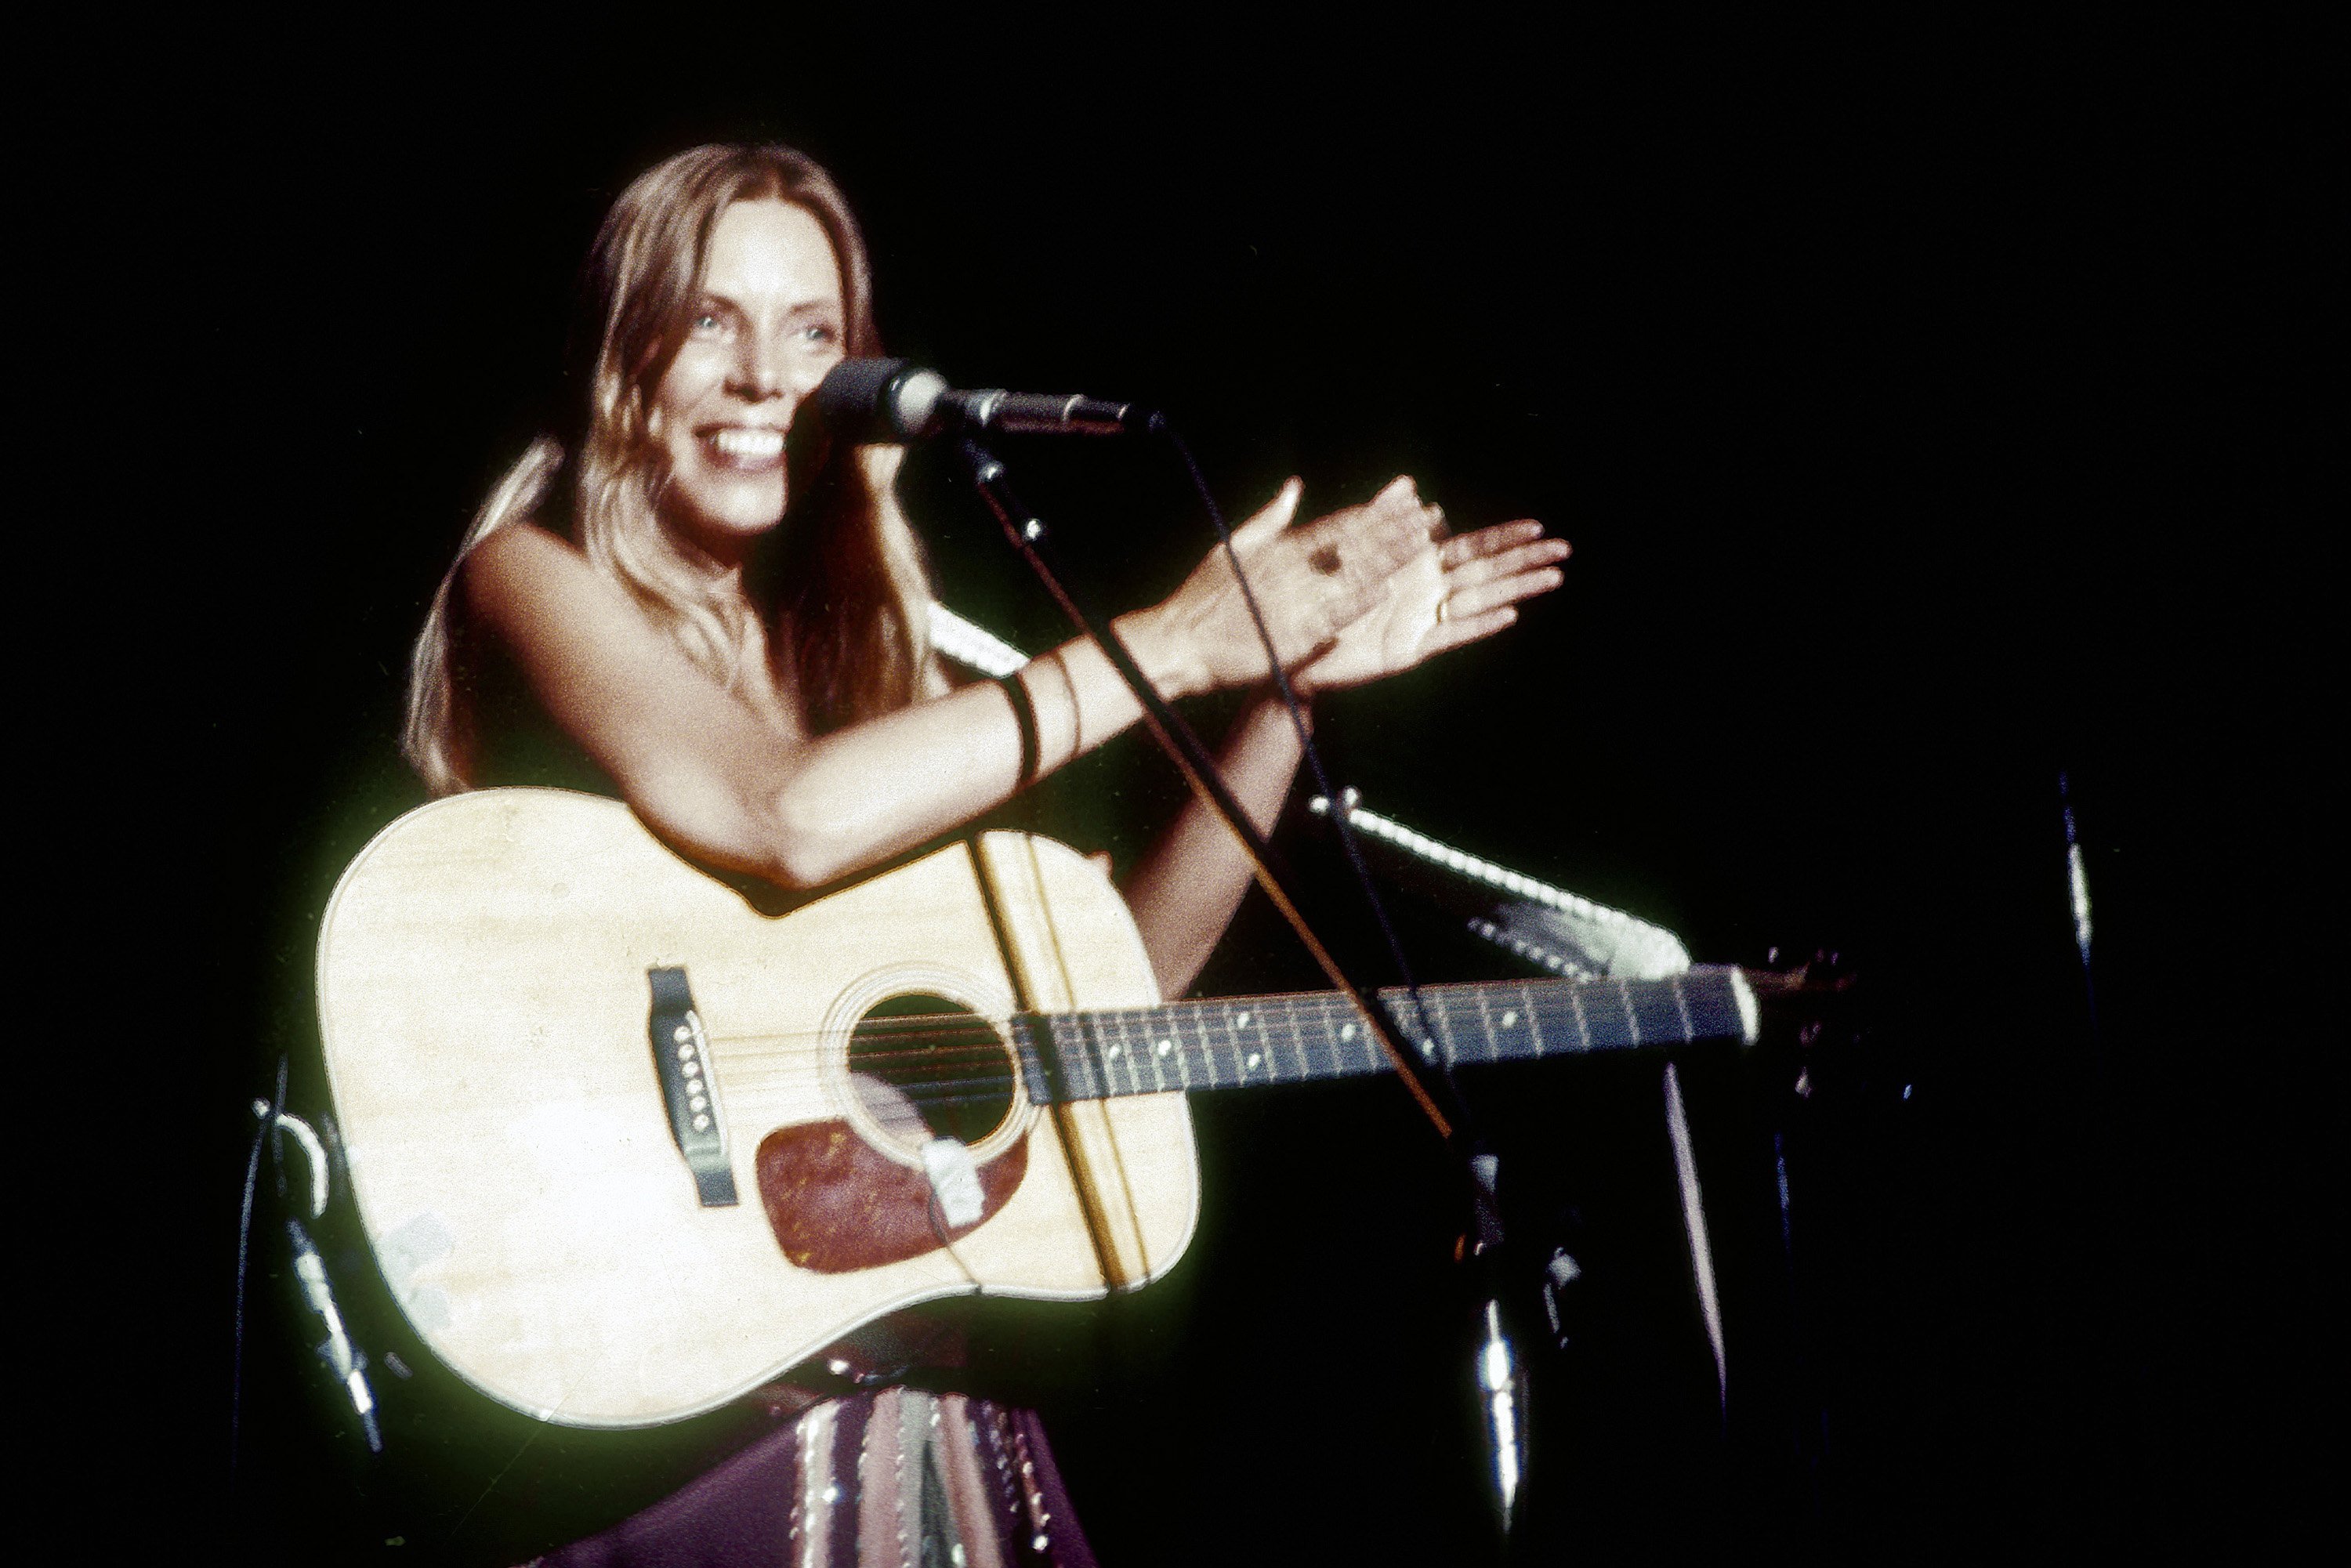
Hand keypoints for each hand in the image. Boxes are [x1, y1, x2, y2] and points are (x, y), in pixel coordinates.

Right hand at [1126, 476, 1440, 697]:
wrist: (1178, 643)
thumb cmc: (1202, 597)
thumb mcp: (1232, 546)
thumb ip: (1270, 518)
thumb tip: (1294, 486)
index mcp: (1281, 549)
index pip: (1339, 526)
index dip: (1377, 515)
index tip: (1407, 505)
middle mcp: (1292, 571)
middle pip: (1353, 546)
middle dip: (1394, 532)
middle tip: (1429, 520)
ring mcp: (1293, 602)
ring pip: (1348, 576)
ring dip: (1386, 560)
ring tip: (1420, 548)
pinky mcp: (1290, 635)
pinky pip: (1330, 617)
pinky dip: (1356, 604)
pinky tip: (1383, 594)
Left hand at [1290, 517, 1567, 694]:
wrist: (1293, 644)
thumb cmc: (1321, 597)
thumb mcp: (1348, 549)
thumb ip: (1380, 518)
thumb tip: (1409, 483)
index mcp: (1416, 565)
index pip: (1472, 546)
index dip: (1505, 537)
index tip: (1538, 527)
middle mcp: (1427, 591)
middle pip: (1486, 572)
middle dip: (1525, 560)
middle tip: (1566, 551)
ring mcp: (1422, 620)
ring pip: (1479, 601)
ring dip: (1516, 588)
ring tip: (1553, 578)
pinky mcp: (1409, 649)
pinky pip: (1450, 635)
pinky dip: (1479, 624)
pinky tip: (1508, 614)